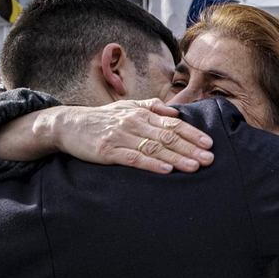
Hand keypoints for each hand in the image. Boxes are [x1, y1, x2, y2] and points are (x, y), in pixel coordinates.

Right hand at [42, 100, 214, 173]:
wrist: (68, 124)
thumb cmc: (102, 118)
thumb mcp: (127, 107)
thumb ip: (151, 107)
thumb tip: (175, 112)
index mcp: (141, 114)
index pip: (172, 125)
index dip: (192, 134)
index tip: (209, 143)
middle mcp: (134, 123)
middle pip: (167, 137)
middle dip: (191, 148)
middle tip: (209, 158)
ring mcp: (121, 137)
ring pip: (154, 148)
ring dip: (176, 158)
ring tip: (194, 166)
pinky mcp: (108, 151)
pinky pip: (133, 158)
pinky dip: (151, 164)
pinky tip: (165, 170)